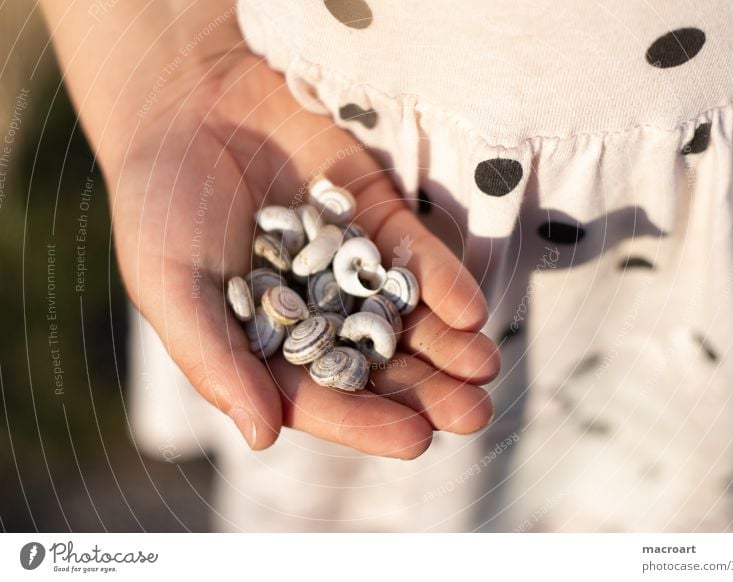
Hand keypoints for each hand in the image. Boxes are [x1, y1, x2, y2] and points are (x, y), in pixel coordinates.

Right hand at [42, 1, 498, 457]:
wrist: (186, 102)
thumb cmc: (160, 204)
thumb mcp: (171, 286)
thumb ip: (215, 359)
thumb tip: (263, 438)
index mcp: (265, 344)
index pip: (319, 395)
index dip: (365, 420)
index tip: (415, 441)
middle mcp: (315, 312)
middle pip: (376, 363)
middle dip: (425, 389)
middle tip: (474, 413)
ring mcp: (349, 265)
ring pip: (405, 315)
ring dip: (448, 343)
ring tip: (485, 367)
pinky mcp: (374, 216)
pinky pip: (411, 253)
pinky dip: (441, 279)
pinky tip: (470, 308)